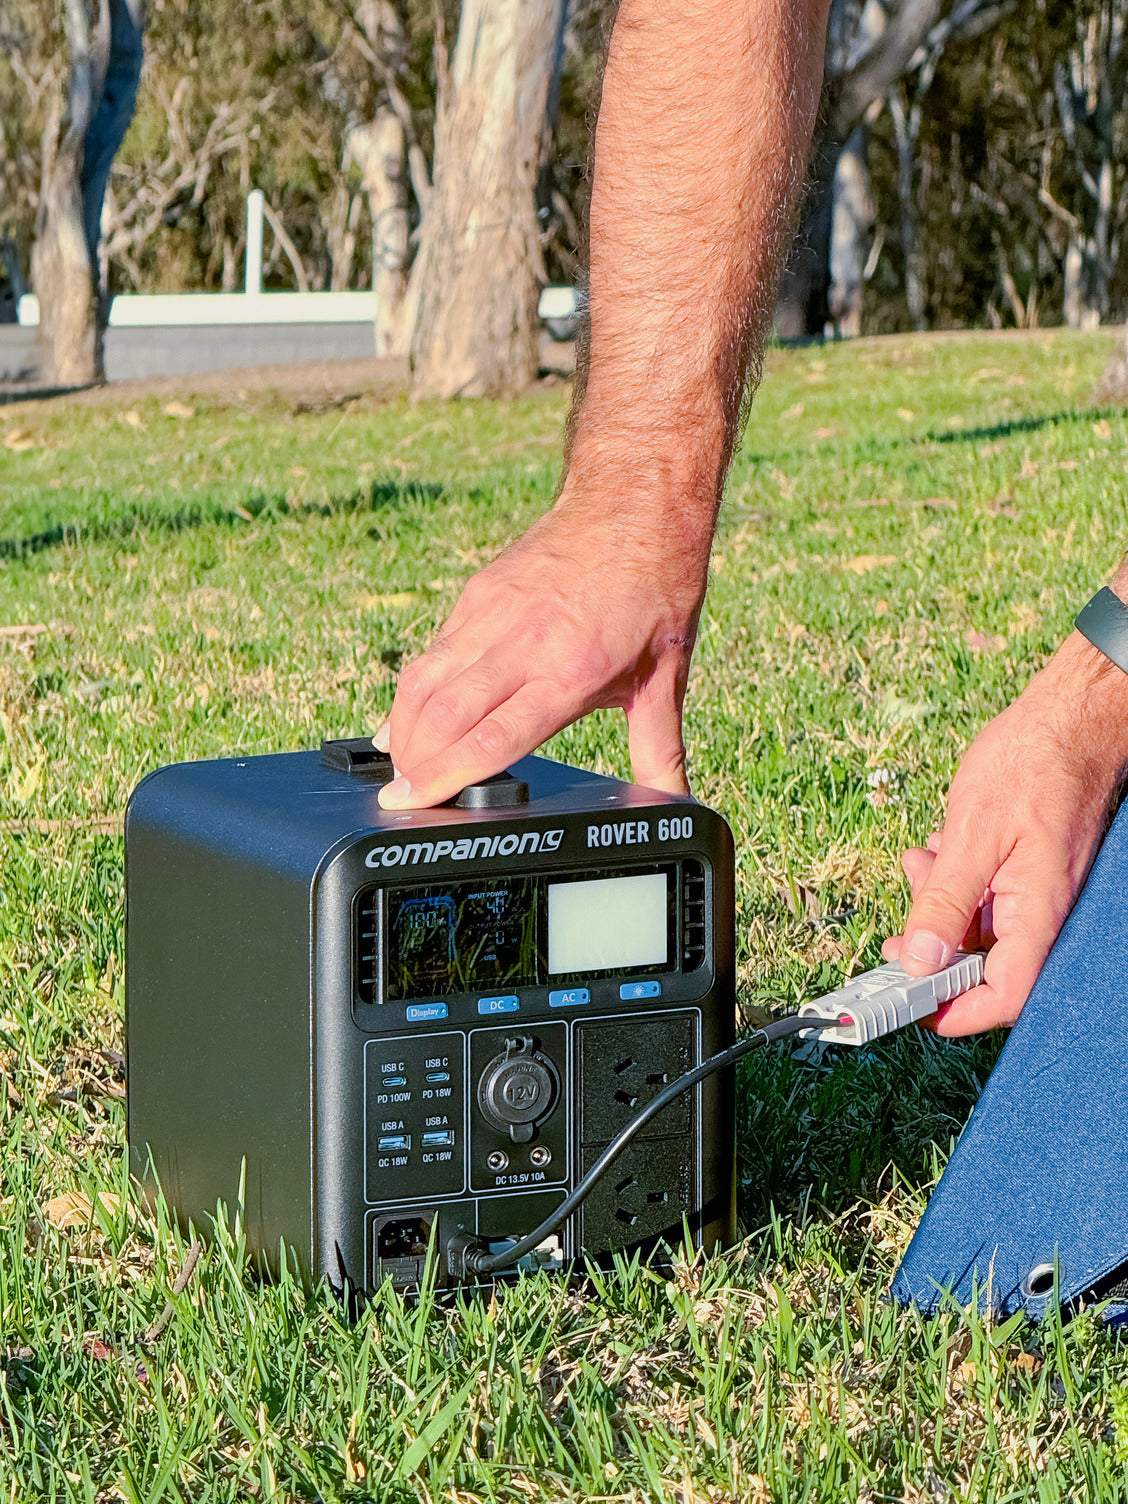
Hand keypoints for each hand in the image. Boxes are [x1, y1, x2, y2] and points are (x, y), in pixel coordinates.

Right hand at [376, 484, 713, 807]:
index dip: (445, 775)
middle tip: (400, 795)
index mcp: (569, 671)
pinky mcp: (479, 591)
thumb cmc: (656, 587)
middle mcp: (523, 642)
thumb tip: (675, 804)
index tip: (412, 801)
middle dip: (414, 762)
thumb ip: (660, 749)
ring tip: (397, 761)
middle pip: (445, 714)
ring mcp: (493, 612)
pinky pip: (435, 649)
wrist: (637, 502)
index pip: (491, 737)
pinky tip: (409, 714)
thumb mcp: (666, 677)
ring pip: (425, 678)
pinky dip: (415, 688)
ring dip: (404, 725)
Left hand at [882, 628, 1127, 1034]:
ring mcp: (1035, 891)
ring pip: (977, 925)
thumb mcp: (971, 837)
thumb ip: (943, 904)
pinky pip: (984, 894)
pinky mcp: (1026, 871)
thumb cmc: (1035, 764)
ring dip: (937, 903)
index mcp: (1037, 915)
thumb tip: (917, 960)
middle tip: (895, 936)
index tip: (911, 1010)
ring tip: (921, 862)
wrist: (1071, 717)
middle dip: (932, 949)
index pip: (1001, 996)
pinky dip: (954, 879)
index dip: (954, 1013)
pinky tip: (940, 848)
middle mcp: (1041, 912)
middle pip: (982, 964)